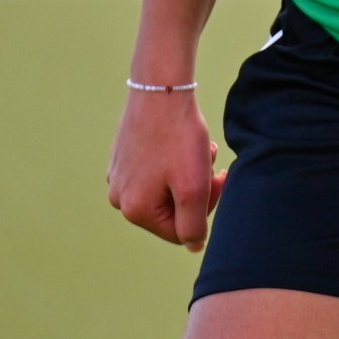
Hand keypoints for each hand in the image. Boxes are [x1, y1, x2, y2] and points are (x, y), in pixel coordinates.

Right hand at [107, 90, 225, 252]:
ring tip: (199, 149)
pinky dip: (175, 161)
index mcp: (135, 210)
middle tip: (212, 164)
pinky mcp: (123, 158)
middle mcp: (119, 198)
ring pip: (168, 189)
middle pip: (173, 211)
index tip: (220, 179)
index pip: (180, 232)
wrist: (161, 91)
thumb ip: (194, 224)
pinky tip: (182, 143)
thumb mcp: (194, 187)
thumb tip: (194, 247)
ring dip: (190, 174)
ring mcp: (118, 177)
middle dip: (198, 189)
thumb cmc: (179, 139)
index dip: (207, 210)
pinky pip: (156, 172)